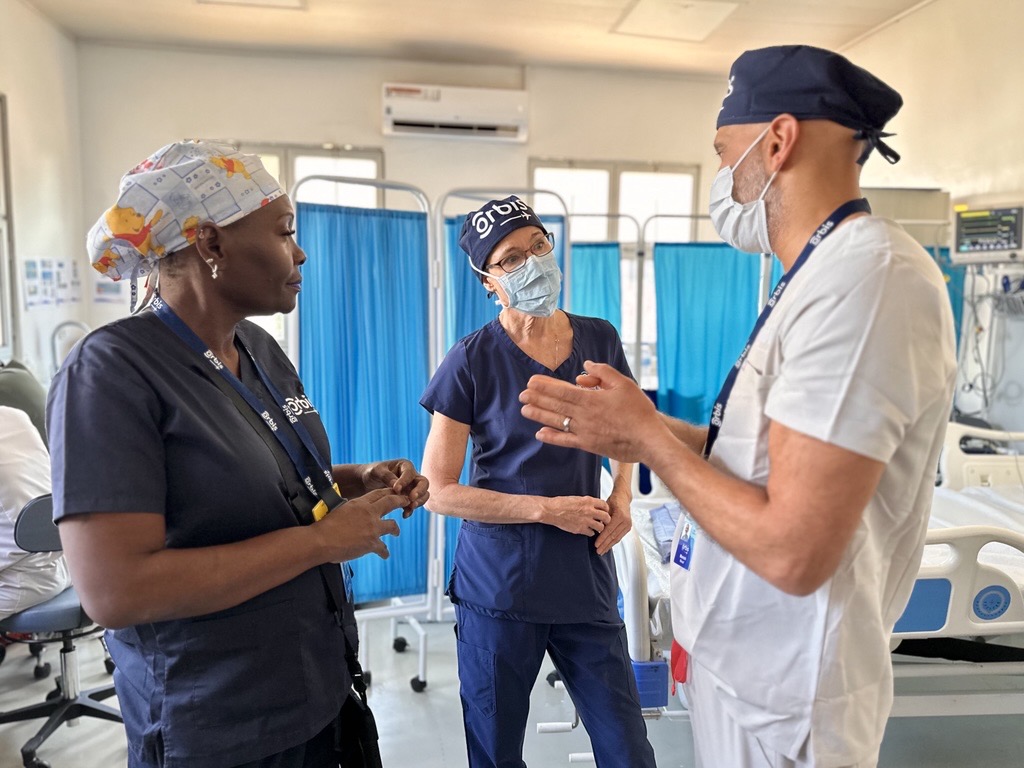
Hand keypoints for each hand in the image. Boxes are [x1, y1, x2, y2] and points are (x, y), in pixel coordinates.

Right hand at [317, 487, 408, 560]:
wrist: (321, 541)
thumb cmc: (325, 526)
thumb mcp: (338, 510)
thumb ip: (349, 509)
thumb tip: (348, 507)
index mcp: (359, 503)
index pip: (378, 493)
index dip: (389, 492)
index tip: (394, 492)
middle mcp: (369, 513)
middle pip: (391, 502)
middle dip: (401, 501)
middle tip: (406, 501)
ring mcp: (372, 528)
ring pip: (392, 525)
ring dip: (395, 529)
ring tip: (396, 532)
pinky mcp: (372, 544)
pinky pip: (383, 548)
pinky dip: (384, 552)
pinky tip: (385, 554)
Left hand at [361, 459, 429, 517]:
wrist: (367, 483)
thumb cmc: (372, 473)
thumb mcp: (376, 471)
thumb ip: (386, 476)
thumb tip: (396, 487)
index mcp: (405, 466)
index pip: (410, 473)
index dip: (405, 481)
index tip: (396, 489)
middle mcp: (411, 477)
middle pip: (423, 483)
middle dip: (419, 491)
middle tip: (411, 498)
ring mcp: (411, 488)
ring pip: (423, 495)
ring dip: (419, 502)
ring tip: (410, 507)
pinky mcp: (408, 499)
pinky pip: (414, 505)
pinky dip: (411, 510)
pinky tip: (404, 515)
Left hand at [519, 361, 667, 463]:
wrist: (648, 439)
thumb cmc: (639, 410)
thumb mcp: (624, 384)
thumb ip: (603, 373)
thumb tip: (584, 367)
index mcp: (592, 399)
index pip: (563, 391)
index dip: (545, 386)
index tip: (531, 382)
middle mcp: (584, 415)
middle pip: (556, 405)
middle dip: (537, 398)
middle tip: (522, 394)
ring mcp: (585, 431)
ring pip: (557, 421)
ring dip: (539, 415)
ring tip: (524, 409)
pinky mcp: (588, 445)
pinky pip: (565, 440)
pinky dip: (552, 437)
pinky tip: (540, 433)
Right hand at [541, 496, 610, 536]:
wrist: (551, 510)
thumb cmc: (561, 503)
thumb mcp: (577, 498)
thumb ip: (587, 502)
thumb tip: (593, 506)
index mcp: (588, 501)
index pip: (605, 505)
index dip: (606, 510)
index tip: (604, 512)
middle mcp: (589, 511)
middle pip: (606, 517)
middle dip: (606, 520)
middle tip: (604, 522)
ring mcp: (585, 521)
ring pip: (600, 527)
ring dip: (599, 528)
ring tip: (596, 528)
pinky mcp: (580, 529)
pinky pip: (591, 533)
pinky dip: (591, 533)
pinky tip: (588, 531)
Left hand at [594, 489, 631, 555]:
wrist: (623, 498)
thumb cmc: (613, 501)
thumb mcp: (605, 508)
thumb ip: (602, 519)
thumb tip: (597, 530)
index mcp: (620, 516)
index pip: (609, 530)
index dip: (602, 538)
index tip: (596, 544)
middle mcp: (626, 521)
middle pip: (613, 536)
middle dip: (605, 545)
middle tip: (598, 551)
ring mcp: (628, 525)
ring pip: (617, 538)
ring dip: (609, 546)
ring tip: (602, 551)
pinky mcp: (628, 527)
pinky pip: (620, 536)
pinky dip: (613, 542)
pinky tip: (608, 546)